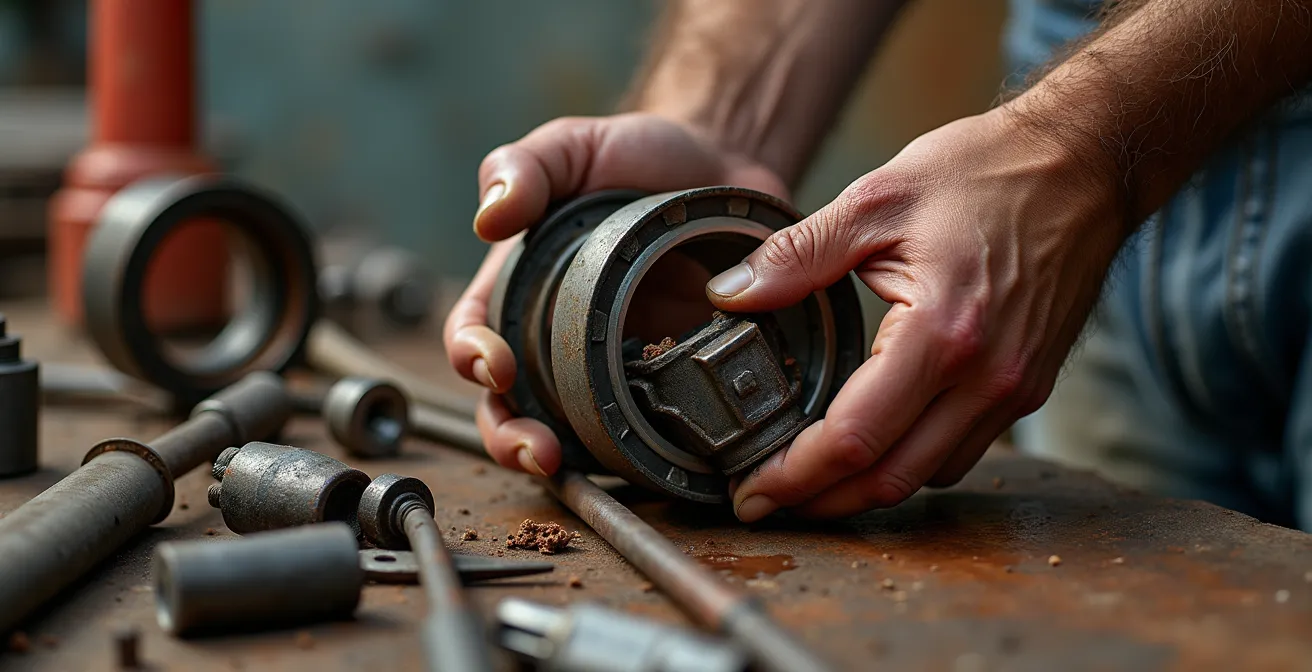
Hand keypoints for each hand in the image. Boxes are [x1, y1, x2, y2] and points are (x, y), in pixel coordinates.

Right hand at [444, 113, 787, 475]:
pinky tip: (650, 456)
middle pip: (511, 406)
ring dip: (559, 459)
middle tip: (534, 451)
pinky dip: (639, 450)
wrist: (722, 166)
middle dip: (509, 437)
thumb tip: (490, 215)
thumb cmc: (634, 157)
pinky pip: (646, 426)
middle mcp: (557, 338)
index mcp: (521, 287)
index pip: (475, 333)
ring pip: (569, 431)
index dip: (473, 357)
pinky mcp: (667, 379)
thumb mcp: (572, 147)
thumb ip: (524, 166)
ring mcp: (612, 365)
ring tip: (566, 467)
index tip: (496, 366)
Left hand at [712, 109, 1125, 520]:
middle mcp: (986, 378)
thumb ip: (797, 255)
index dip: (794, 476)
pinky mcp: (1027, 387)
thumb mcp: (877, 199)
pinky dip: (909, 461)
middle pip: (890, 479)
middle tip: (764, 501)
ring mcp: (1014, 389)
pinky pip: (959, 450)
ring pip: (927, 475)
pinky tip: (873, 439)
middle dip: (819, 501)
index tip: (749, 490)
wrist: (1085, 164)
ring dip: (864, 488)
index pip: (855, 438)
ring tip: (807, 476)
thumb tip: (728, 294)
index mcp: (941, 334)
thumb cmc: (986, 172)